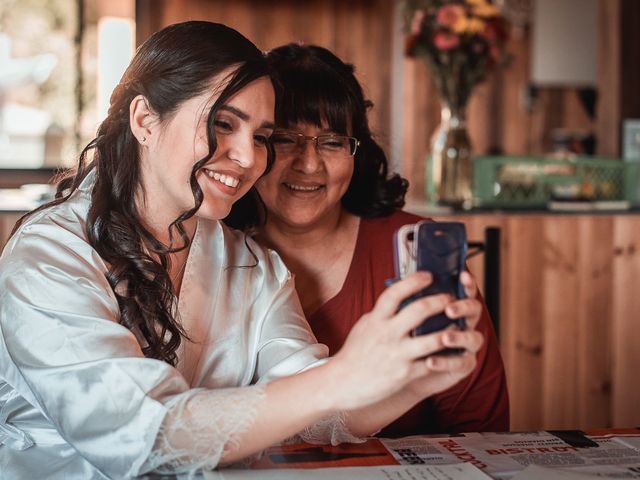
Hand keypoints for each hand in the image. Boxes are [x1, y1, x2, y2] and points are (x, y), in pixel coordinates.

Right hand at [328, 271, 474, 410]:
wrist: (343, 383)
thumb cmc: (355, 352)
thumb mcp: (365, 325)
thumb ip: (382, 312)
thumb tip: (398, 296)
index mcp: (376, 319)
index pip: (395, 293)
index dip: (414, 281)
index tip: (429, 276)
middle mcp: (387, 334)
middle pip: (419, 310)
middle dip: (439, 301)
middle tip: (450, 298)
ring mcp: (397, 354)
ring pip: (432, 338)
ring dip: (450, 330)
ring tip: (458, 323)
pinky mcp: (405, 374)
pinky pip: (432, 363)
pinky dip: (445, 356)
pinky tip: (453, 350)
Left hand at [403, 270, 483, 398]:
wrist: (399, 372)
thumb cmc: (401, 341)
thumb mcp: (402, 320)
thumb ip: (409, 303)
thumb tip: (403, 282)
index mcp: (451, 307)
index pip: (464, 291)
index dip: (467, 283)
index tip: (462, 276)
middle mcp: (463, 324)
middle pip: (474, 310)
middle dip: (464, 307)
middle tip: (449, 309)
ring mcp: (465, 346)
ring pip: (474, 338)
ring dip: (460, 337)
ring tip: (445, 338)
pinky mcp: (462, 366)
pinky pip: (461, 364)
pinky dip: (446, 362)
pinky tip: (430, 361)